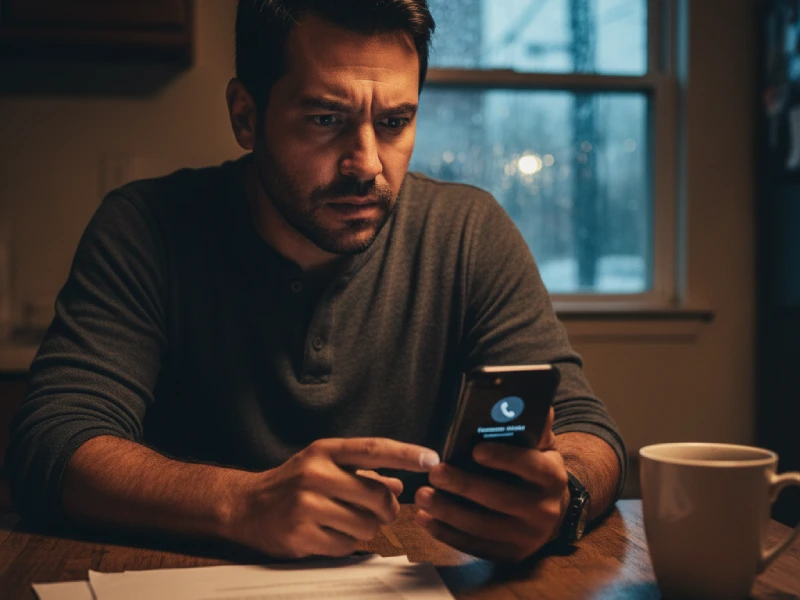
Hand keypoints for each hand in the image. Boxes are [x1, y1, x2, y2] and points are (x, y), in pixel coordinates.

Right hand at [226, 438, 439, 558]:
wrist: (246, 505)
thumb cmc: (293, 483)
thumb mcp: (326, 466)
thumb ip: (365, 473)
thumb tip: (400, 486)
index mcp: (324, 452)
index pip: (373, 448)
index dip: (405, 454)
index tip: (432, 459)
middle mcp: (315, 474)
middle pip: (376, 496)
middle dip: (387, 509)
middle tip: (381, 511)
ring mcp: (306, 505)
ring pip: (365, 525)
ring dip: (366, 529)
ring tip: (348, 521)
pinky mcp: (301, 535)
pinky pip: (346, 546)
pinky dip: (346, 543)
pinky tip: (330, 534)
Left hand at [415, 407, 568, 561]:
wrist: (552, 512)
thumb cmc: (535, 469)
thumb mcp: (541, 446)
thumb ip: (531, 425)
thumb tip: (523, 400)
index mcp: (552, 477)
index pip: (530, 465)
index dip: (503, 458)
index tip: (475, 450)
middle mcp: (544, 510)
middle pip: (499, 498)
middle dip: (463, 485)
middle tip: (434, 472)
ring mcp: (527, 537)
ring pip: (482, 526)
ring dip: (448, 511)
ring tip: (422, 494)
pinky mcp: (510, 555)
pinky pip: (474, 546)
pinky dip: (446, 533)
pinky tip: (425, 519)